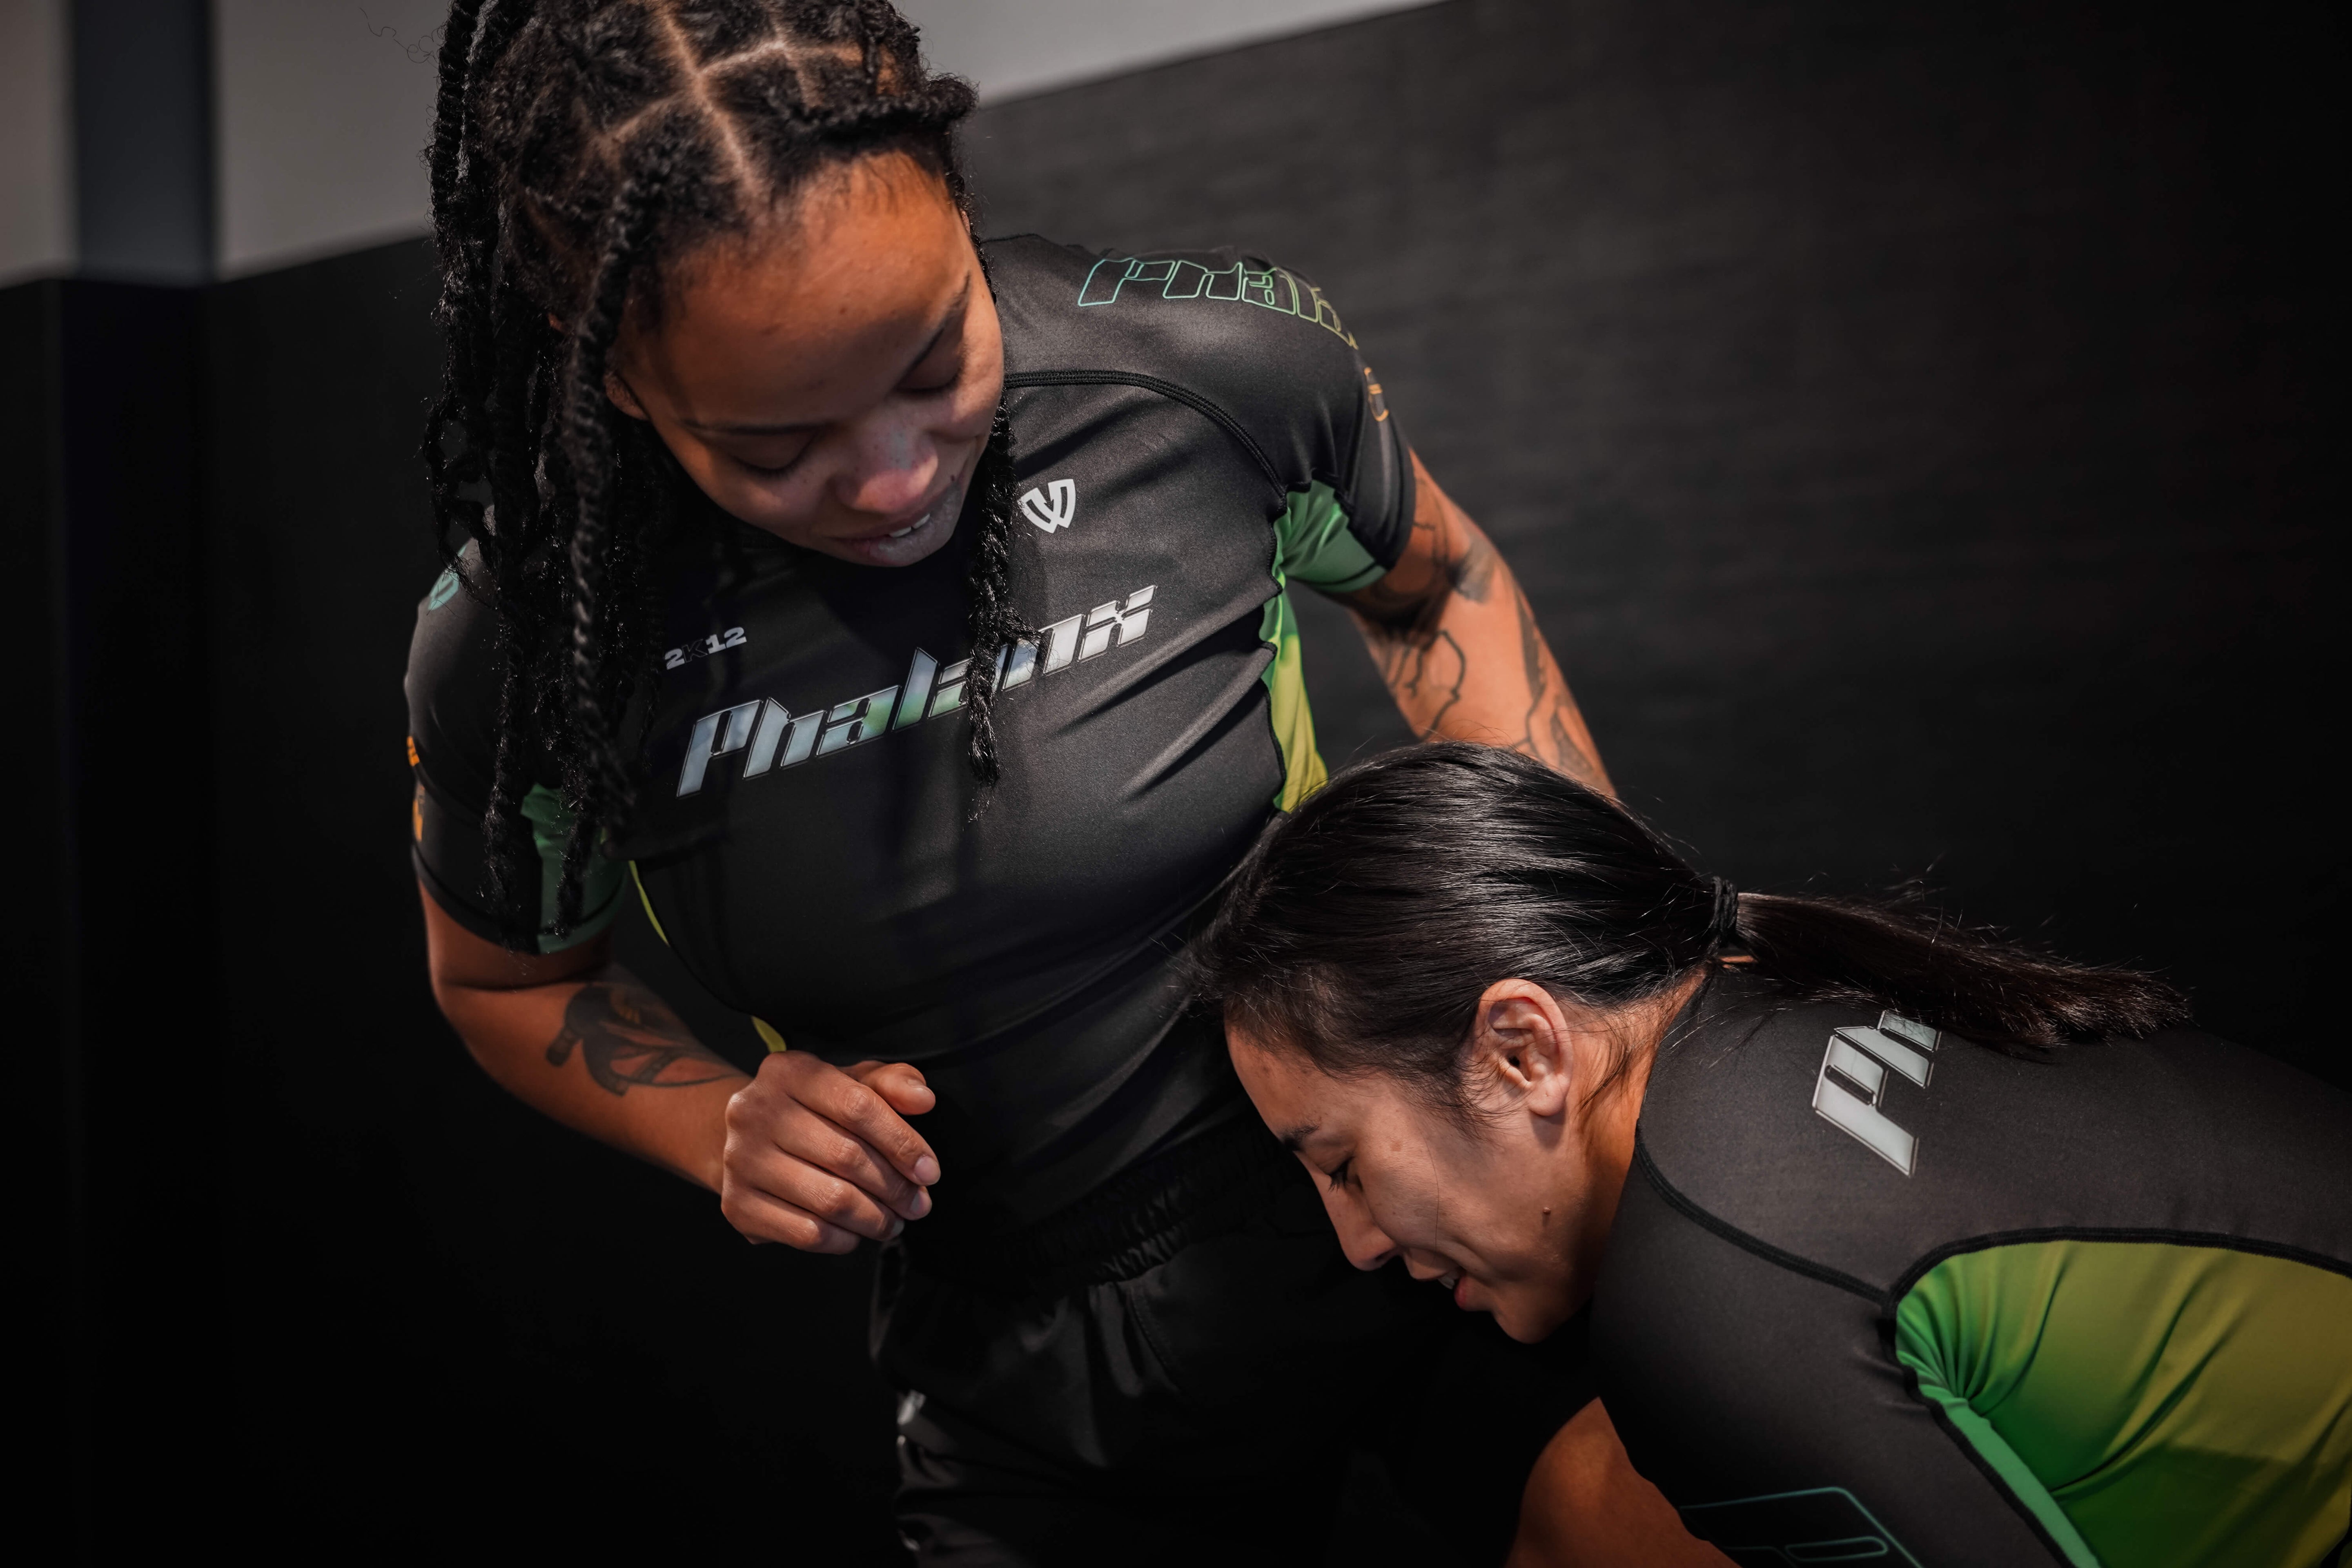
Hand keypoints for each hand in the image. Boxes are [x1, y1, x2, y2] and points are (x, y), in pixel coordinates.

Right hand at [720, 1052, 939, 1251]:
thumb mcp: (850, 1083)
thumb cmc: (813, 1110)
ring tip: (895, 1222)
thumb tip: (923, 1098)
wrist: (741, 1140)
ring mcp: (741, 1161)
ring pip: (830, 1201)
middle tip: (919, 1204)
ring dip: (876, 1219)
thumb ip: (891, 1083)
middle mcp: (755, 1111)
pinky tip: (858, 1234)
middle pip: (846, 1157)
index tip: (930, 1171)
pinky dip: (844, 1239)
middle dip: (895, 1187)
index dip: (902, 1142)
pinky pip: (807, 1233)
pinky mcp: (737, 1205)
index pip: (858, 1106)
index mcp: (788, 1071)